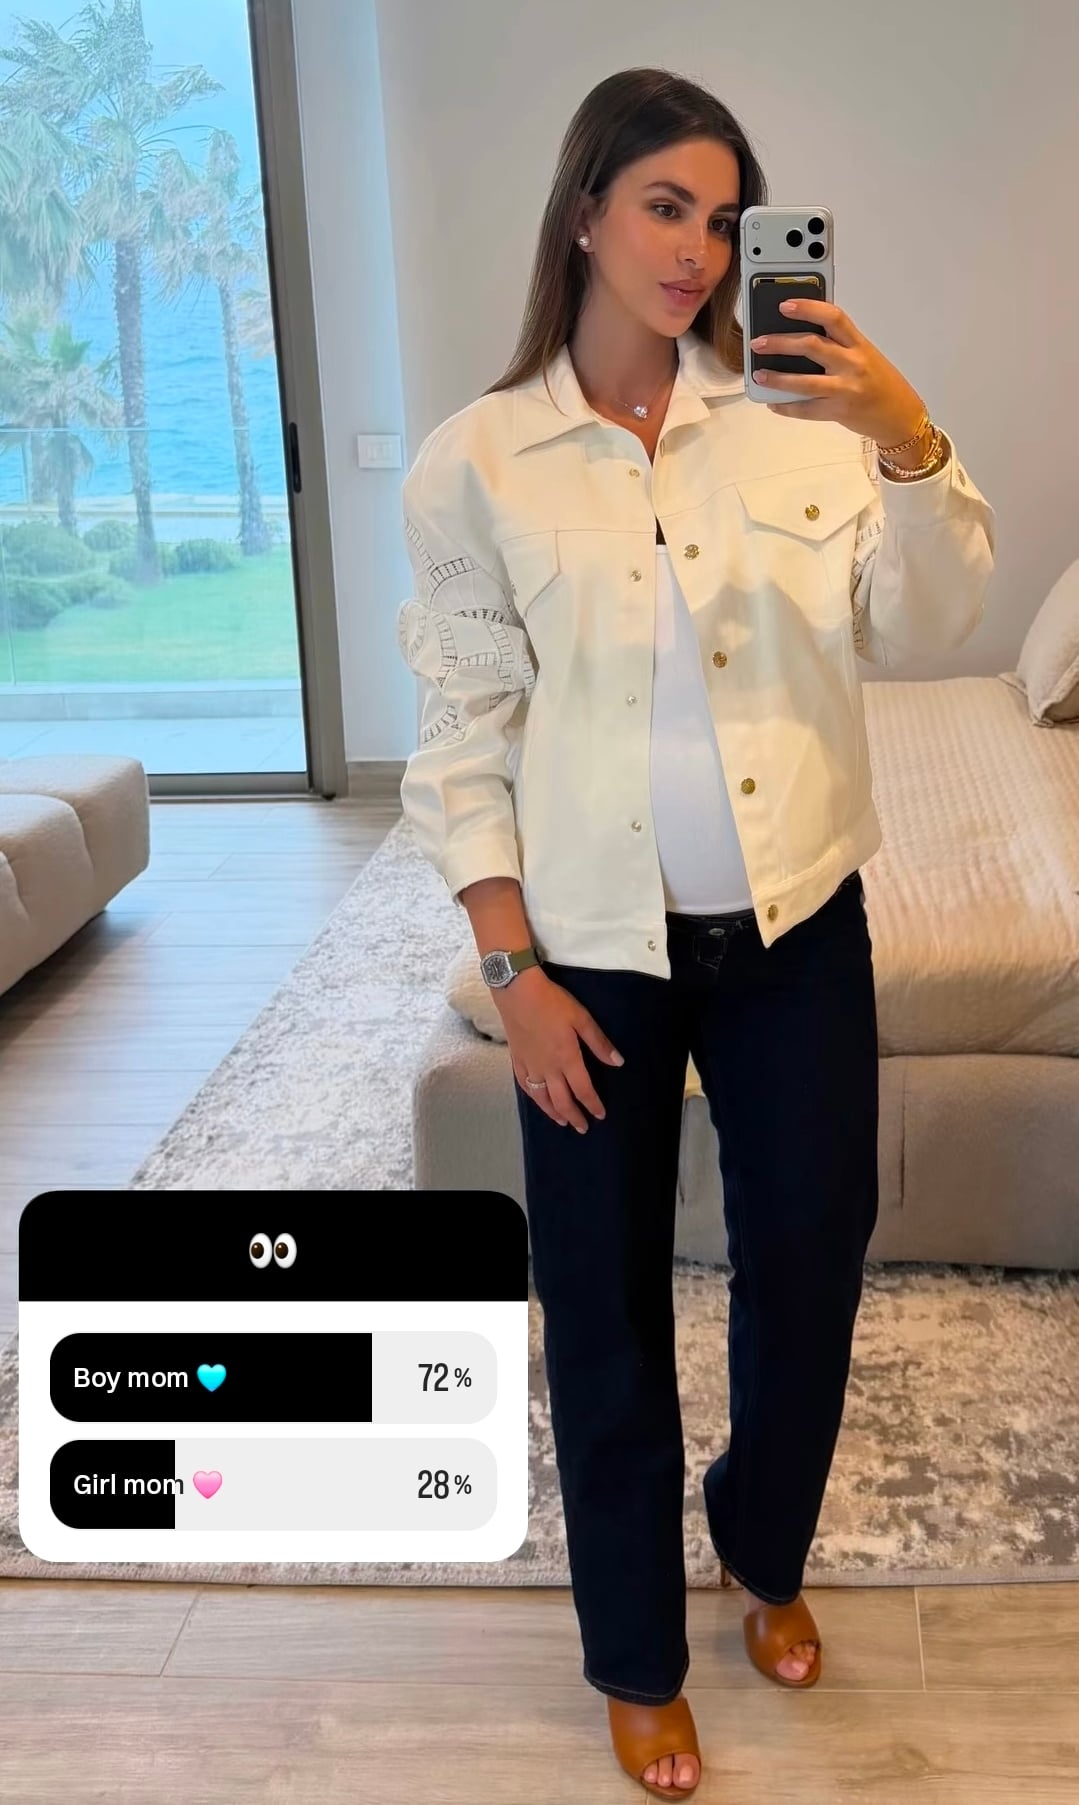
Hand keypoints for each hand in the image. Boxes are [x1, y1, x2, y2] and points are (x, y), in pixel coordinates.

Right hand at [495, 966, 623, 1133]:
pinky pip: (525, 1086)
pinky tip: (539, 1101)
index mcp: (567, 1059)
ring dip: (554, 1113)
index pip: (583, 1090)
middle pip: (562, 1100)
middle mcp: (548, 1069)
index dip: (592, 1104)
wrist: (517, 992)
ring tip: (563, 1122)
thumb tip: (617, 1062)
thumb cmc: (552, 1003)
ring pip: (542, 1098)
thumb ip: (599, 1043)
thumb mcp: (581, 1018)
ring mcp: (530, 1066)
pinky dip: (534, 1098)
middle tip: (583, 1127)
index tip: (600, 1115)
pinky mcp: (517, 1060)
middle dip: (574, 1116)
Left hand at [749, 298, 924, 446]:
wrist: (901, 416)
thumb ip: (839, 345)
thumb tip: (800, 337)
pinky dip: (787, 407)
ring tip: (759, 374)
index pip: (833, 317)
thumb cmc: (881, 384)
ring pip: (805, 382)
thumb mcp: (865, 356)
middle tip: (758, 342)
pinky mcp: (839, 412)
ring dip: (777, 378)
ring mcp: (846, 389)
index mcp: (859, 344)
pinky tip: (773, 403)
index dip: (808, 308)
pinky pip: (806, 410)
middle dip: (780, 343)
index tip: (786, 305)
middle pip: (812, 346)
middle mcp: (853, 363)